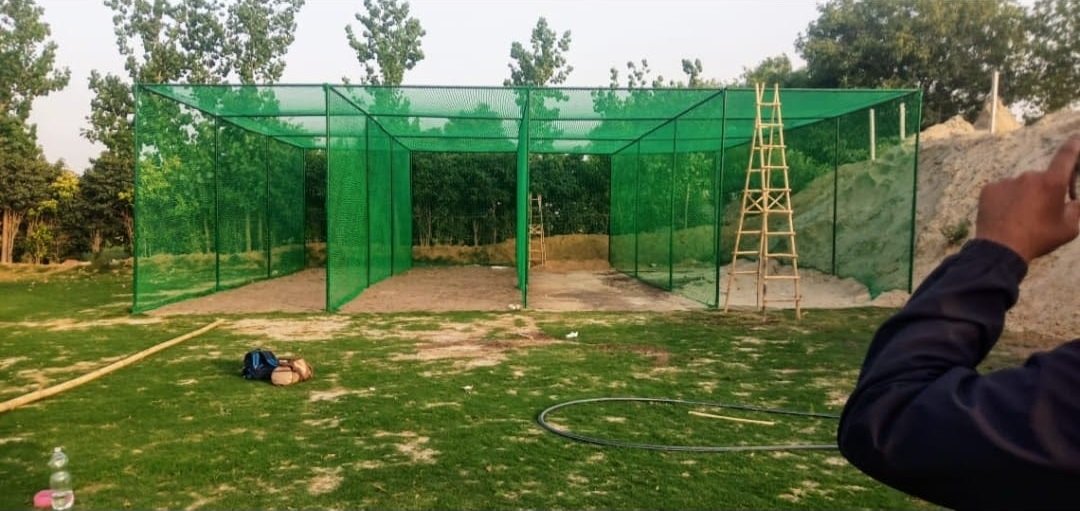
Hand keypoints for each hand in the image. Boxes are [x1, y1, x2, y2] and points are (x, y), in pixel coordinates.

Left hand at [975, 136, 1079, 261]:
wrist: (1000, 249)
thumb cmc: (1039, 239)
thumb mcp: (1068, 228)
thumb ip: (1077, 209)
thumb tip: (1075, 201)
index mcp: (1052, 182)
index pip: (1066, 156)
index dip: (1073, 146)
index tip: (1075, 138)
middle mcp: (1029, 176)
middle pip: (1042, 179)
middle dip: (1045, 192)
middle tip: (1041, 213)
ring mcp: (1007, 181)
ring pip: (1021, 186)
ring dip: (1024, 197)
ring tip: (1020, 220)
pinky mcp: (989, 189)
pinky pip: (1002, 191)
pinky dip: (1006, 201)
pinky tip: (1005, 217)